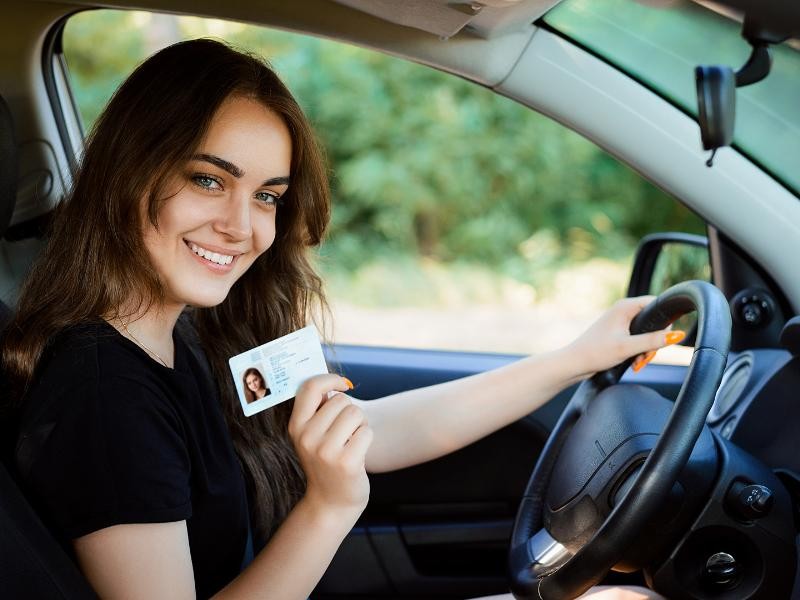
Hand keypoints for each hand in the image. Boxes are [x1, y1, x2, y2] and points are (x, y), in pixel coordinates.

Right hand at [288, 374, 372, 515]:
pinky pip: (367, 431)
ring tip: (351, 442)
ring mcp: (326, 451)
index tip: (342, 384)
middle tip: (345, 432)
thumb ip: (318, 408)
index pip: (310, 387)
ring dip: (360, 424)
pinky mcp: (346, 462)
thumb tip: (333, 380)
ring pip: (356, 413)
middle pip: (341, 400)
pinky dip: (367, 438)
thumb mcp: (312, 435)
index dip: (330, 379)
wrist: (331, 502)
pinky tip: (358, 453)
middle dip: (350, 411)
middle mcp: (307, 437)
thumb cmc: (326, 460)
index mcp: (296, 426)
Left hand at [565, 296, 684, 376]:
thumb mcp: (628, 347)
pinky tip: (635, 361)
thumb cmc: (596, 353)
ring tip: (639, 362)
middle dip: (654, 341)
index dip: (664, 321)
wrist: (575, 363)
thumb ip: (653, 341)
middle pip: (652, 321)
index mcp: (625, 307)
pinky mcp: (618, 332)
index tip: (663, 339)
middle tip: (647, 356)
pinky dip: (639, 350)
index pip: (656, 303)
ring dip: (646, 349)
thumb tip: (677, 335)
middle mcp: (623, 310)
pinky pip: (637, 338)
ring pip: (646, 332)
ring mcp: (620, 321)